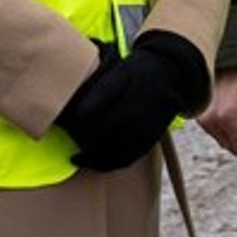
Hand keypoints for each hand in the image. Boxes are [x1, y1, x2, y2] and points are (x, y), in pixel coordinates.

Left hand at [55, 32, 206, 170]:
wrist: (171, 75)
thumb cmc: (139, 72)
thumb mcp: (120, 73)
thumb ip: (101, 93)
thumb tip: (81, 114)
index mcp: (126, 111)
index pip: (92, 130)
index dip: (76, 133)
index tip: (66, 130)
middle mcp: (136, 129)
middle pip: (100, 146)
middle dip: (82, 145)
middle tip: (70, 141)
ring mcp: (143, 138)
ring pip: (112, 159)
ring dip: (93, 160)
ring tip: (79, 157)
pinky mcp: (148, 144)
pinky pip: (125, 161)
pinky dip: (108, 164)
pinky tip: (96, 161)